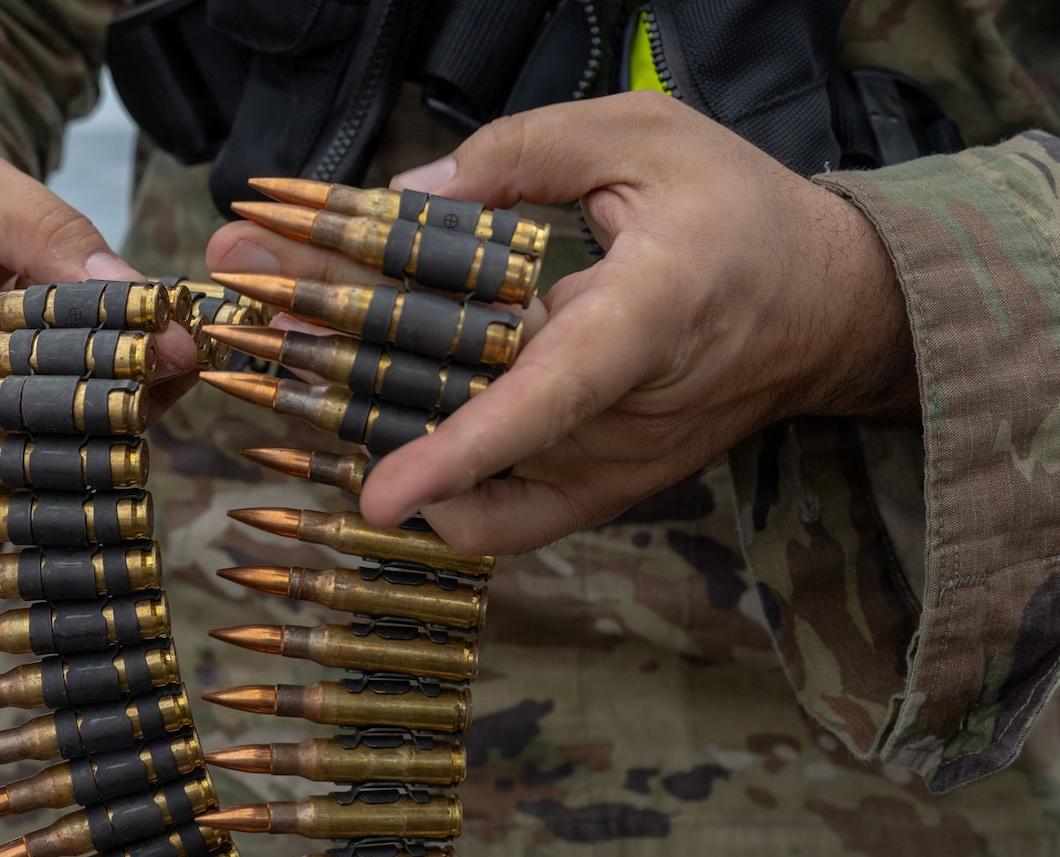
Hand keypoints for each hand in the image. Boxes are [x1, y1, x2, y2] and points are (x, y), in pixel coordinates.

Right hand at [0, 152, 197, 450]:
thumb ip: (49, 235)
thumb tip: (133, 292)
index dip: (72, 361)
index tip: (160, 341)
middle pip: (6, 422)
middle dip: (103, 389)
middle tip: (187, 356)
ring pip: (26, 445)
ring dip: (106, 410)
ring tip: (177, 364)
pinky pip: (27, 447)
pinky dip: (85, 418)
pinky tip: (143, 384)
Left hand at [206, 94, 916, 554]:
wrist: (821, 311)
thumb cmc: (735, 213)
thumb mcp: (643, 135)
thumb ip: (521, 157)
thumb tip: (407, 197)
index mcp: (649, 319)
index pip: (549, 396)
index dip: (464, 448)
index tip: (380, 495)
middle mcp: (618, 419)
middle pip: (454, 405)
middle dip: (329, 345)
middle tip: (237, 278)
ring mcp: (600, 470)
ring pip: (454, 459)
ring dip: (345, 395)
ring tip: (256, 317)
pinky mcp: (588, 495)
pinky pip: (492, 518)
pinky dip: (415, 482)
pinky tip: (339, 416)